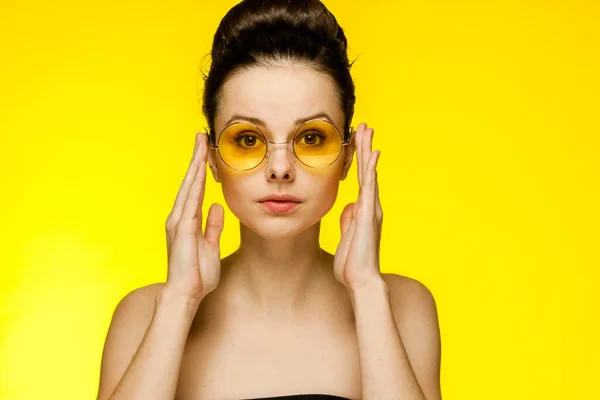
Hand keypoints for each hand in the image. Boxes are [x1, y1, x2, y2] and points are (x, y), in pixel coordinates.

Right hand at [164, 132, 223, 303]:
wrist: (186, 294)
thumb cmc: (197, 275)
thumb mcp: (211, 246)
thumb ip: (213, 226)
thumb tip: (217, 207)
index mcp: (188, 221)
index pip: (196, 189)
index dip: (201, 169)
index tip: (206, 151)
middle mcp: (180, 217)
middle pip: (190, 182)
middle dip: (197, 158)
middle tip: (202, 137)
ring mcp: (179, 221)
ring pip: (189, 186)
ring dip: (195, 164)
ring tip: (201, 144)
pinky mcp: (182, 228)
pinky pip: (190, 200)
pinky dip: (195, 183)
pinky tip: (200, 169)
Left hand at [333, 122, 383, 291]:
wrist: (361, 280)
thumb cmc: (352, 263)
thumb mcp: (347, 236)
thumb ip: (348, 220)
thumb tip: (349, 207)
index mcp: (362, 210)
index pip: (361, 179)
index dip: (359, 159)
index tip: (357, 141)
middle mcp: (369, 206)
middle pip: (367, 170)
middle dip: (365, 148)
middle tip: (363, 126)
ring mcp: (370, 209)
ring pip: (370, 173)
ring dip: (368, 151)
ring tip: (367, 130)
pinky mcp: (368, 214)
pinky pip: (369, 187)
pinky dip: (371, 169)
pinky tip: (372, 154)